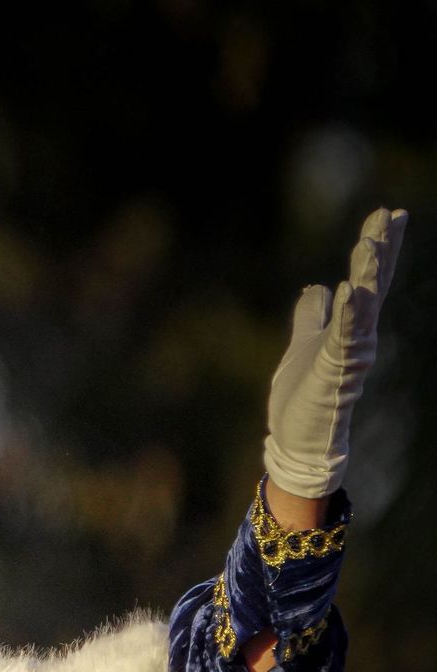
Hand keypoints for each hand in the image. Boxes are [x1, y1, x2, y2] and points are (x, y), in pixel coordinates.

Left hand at [264, 207, 405, 498]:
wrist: (298, 440)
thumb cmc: (303, 398)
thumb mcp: (304, 344)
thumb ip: (313, 317)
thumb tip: (318, 288)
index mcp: (350, 329)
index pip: (368, 279)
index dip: (380, 247)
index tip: (391, 213)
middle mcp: (358, 338)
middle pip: (373, 285)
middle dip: (381, 250)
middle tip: (389, 214)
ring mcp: (349, 355)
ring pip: (363, 306)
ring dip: (367, 275)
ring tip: (371, 242)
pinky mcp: (333, 372)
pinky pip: (343, 338)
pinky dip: (348, 314)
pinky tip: (348, 289)